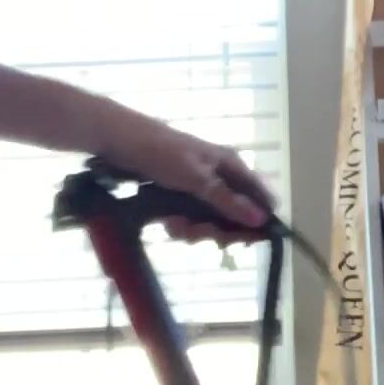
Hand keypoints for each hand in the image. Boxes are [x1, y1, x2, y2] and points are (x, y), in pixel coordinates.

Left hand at [100, 111, 273, 244]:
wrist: (121, 142)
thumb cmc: (162, 154)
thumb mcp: (197, 179)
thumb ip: (228, 201)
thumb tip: (262, 220)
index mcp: (232, 166)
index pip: (261, 197)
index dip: (257, 221)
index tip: (243, 242)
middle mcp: (221, 176)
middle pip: (236, 215)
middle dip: (216, 229)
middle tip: (196, 233)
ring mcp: (201, 186)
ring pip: (212, 220)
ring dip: (194, 229)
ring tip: (175, 226)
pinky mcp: (183, 194)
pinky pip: (192, 218)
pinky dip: (181, 224)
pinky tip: (168, 224)